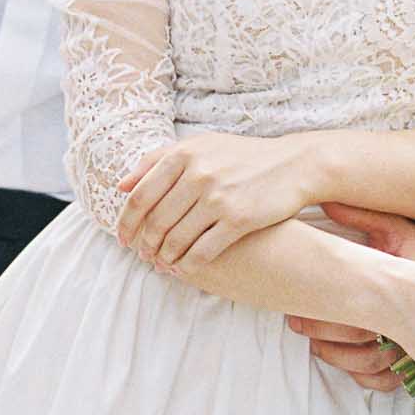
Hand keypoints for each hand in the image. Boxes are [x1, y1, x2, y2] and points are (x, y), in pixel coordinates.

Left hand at [117, 131, 309, 270]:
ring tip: (160, 263)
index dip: (127, 222)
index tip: (123, 238)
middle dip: (144, 244)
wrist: (293, 165)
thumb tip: (121, 186)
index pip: (140, 196)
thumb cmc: (242, 156)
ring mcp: (218, 197)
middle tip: (142, 255)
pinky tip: (182, 268)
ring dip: (163, 256)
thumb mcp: (201, 146)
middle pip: (156, 220)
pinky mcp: (238, 219)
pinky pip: (202, 251)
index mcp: (184, 154)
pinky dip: (187, 264)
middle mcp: (198, 174)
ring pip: (176, 238)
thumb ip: (158, 159)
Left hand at [287, 203, 414, 392]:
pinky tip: (348, 364)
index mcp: (402, 294)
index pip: (355, 318)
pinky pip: (388, 382)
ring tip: (316, 345)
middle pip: (358, 345)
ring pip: (369, 367)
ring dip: (337, 359)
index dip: (322, 321)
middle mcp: (410, 328)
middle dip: (322, 337)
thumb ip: (363, 216)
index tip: (297, 312)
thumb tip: (326, 203)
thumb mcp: (398, 228)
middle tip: (297, 325)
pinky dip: (364, 378)